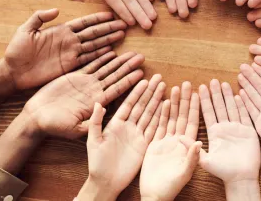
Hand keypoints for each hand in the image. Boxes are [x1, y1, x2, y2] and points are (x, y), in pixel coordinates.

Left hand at [5, 9, 125, 89]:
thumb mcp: (25, 30)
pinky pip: (87, 59)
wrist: (13, 72)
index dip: (97, 19)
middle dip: (108, 28)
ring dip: (108, 40)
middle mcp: (69, 41)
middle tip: (124, 25)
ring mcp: (70, 54)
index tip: (111, 15)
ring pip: (94, 45)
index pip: (83, 23)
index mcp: (60, 30)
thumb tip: (56, 10)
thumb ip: (39, 18)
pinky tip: (110, 52)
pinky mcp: (69, 66)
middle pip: (93, 33)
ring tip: (121, 35)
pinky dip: (99, 56)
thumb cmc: (16, 50)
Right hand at [22, 51, 144, 138]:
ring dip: (119, 61)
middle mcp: (94, 91)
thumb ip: (91, 122)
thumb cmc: (55, 126)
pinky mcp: (75, 77)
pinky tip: (111, 51)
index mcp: (96, 103)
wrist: (37, 117)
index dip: (129, 81)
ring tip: (132, 52)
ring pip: (106, 69)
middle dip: (129, 67)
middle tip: (142, 57)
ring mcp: (86, 83)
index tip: (142, 73)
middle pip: (115, 76)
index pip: (117, 90)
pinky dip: (100, 57)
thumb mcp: (75, 128)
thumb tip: (105, 111)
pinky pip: (90, 64)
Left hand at [78, 75, 165, 200]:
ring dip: (157, 102)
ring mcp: (137, 135)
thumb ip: (96, 121)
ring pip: (149, 114)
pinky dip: (160, 118)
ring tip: (165, 88)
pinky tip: (167, 108)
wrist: (106, 181)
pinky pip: (154, 129)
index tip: (144, 80)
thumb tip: (98, 103)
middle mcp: (128, 127)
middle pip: (141, 106)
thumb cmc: (97, 162)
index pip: (129, 104)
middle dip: (150, 92)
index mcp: (116, 124)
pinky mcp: (144, 145)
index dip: (136, 92)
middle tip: (159, 78)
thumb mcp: (93, 140)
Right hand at [140, 83, 201, 200]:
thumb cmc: (172, 187)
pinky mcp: (155, 145)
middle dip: (184, 100)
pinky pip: (158, 126)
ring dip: (173, 103)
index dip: (196, 108)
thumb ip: (192, 158)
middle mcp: (178, 141)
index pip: (193, 122)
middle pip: (182, 116)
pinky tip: (162, 102)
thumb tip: (199, 142)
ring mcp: (166, 142)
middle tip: (187, 83)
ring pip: (170, 118)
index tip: (199, 92)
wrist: (155, 195)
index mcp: (187, 146)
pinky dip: (161, 115)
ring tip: (174, 87)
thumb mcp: (185, 173)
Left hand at [198, 80, 259, 183]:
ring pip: (231, 108)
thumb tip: (178, 137)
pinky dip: (242, 106)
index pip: (207, 113)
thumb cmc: (222, 172)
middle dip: (215, 94)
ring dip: (227, 96)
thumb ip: (192, 149)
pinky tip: (239, 95)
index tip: (198, 88)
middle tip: (211, 80)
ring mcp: (237, 129)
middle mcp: (224, 128)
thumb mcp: (204, 161)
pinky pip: (245, 116)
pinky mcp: (249, 132)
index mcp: (213, 133)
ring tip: (224, 83)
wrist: (241, 179)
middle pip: (219, 107)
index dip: (203, 101)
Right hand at [238, 63, 260, 161]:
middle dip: (252, 76)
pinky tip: (240, 93)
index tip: (256, 63)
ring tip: (240, 75)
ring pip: (254, 96)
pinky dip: (245, 101)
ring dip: (247, 85)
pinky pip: (251, 110)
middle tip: (243, 65)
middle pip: (260, 86)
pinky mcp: (260, 123)